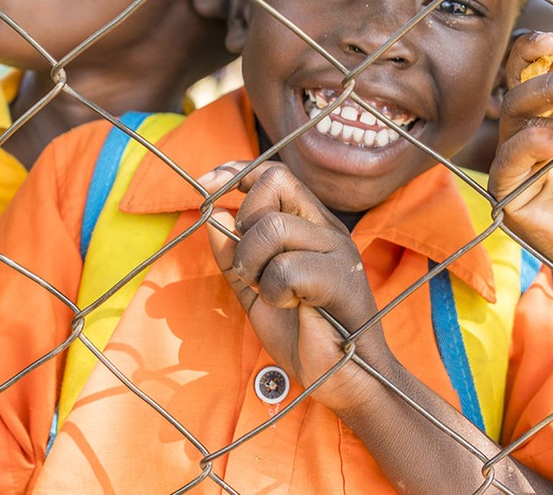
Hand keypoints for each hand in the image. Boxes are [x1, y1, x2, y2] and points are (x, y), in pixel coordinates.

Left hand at [201, 162, 388, 410]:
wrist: (345, 380)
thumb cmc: (303, 334)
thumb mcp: (256, 290)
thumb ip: (233, 254)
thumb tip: (211, 213)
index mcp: (311, 226)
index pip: (276, 174)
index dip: (238, 172)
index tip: (208, 184)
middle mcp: (327, 229)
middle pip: (275, 186)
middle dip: (245, 226)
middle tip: (252, 269)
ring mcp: (338, 250)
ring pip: (274, 229)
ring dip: (255, 265)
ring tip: (271, 293)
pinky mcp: (342, 278)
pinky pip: (286, 268)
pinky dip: (274, 291)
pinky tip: (290, 306)